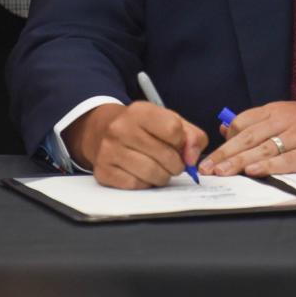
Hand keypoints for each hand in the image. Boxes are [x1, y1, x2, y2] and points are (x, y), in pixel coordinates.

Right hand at [63, 102, 208, 188]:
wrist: (103, 130)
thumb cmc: (143, 128)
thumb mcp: (169, 121)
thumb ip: (191, 136)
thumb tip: (192, 158)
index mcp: (140, 111)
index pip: (173, 130)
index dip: (182, 143)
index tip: (179, 146)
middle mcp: (121, 128)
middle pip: (165, 155)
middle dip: (176, 165)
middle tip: (174, 164)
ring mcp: (109, 150)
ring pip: (151, 173)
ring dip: (163, 176)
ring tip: (161, 170)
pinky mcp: (103, 171)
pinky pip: (135, 185)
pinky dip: (145, 184)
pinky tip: (143, 175)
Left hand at [198, 98, 295, 177]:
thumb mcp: (288, 114)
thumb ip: (258, 122)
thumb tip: (225, 128)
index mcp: (278, 110)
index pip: (243, 123)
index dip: (224, 141)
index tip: (207, 156)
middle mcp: (287, 120)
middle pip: (249, 137)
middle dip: (225, 154)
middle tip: (207, 168)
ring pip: (265, 148)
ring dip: (240, 161)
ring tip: (222, 172)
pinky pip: (289, 159)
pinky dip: (271, 165)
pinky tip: (255, 170)